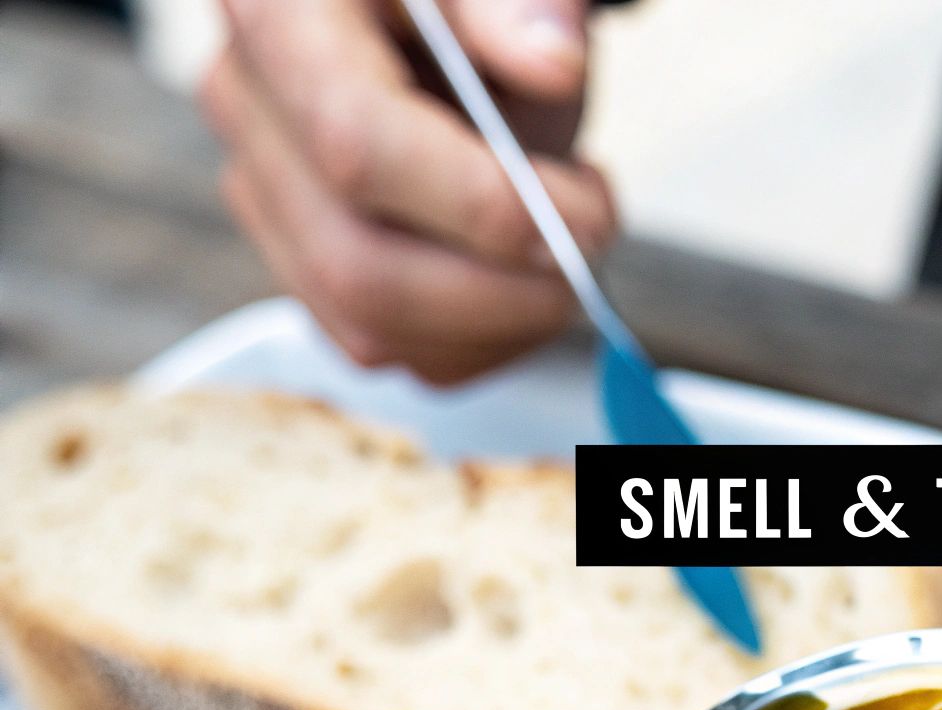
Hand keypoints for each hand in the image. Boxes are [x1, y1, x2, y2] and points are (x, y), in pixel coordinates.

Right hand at [199, 0, 616, 384]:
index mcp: (279, 9)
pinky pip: (384, 345)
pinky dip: (479, 341)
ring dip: (500, 323)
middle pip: (359, 265)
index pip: (358, 143)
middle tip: (595, 240)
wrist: (434, 5)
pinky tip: (526, 277)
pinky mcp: (300, 253)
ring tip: (565, 246)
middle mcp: (248, 106)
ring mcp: (266, 191)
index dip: (482, 205)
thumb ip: (523, 2)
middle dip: (505, 292)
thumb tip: (553, 68)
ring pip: (371, 328)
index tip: (586, 211)